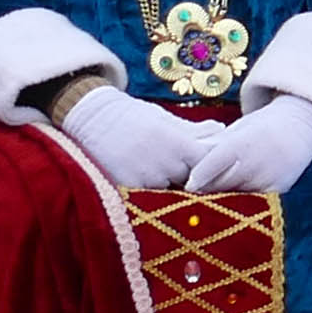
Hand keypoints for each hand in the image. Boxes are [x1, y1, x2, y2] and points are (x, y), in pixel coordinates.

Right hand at [55, 83, 202, 189]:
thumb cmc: (132, 116)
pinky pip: (146, 196)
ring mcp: (145, 178)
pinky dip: (147, 189)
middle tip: (174, 163)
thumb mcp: (164, 119)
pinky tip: (139, 174)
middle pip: (189, 179)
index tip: (204, 163)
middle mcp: (164, 163)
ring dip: (166, 183)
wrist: (90, 118)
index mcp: (177, 143)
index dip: (208, 164)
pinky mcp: (127, 189)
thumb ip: (193, 130)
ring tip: (152, 166)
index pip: (206, 163)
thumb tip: (221, 129)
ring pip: (168, 189)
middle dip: (187, 174)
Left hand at [184, 93, 311, 195]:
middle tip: (190, 197)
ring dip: (222, 199)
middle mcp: (255, 161)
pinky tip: (233, 203)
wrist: (300, 126)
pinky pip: (254, 203)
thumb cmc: (260, 127)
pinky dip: (242, 203)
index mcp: (242, 142)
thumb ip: (214, 145)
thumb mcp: (237, 130)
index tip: (188, 186)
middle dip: (206, 190)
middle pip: (221, 184)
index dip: (199, 176)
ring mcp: (269, 177)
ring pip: (235, 196)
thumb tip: (184, 159)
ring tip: (209, 202)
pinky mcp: (279, 190)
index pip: (214, 163)